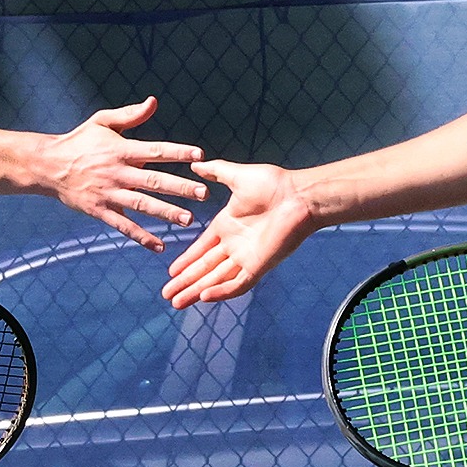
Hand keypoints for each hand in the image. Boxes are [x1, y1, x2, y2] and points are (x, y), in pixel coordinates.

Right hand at [38, 97, 207, 251]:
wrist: (48, 165)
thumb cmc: (79, 140)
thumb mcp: (102, 121)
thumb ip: (130, 115)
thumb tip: (154, 102)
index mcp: (121, 150)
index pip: (155, 150)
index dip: (178, 152)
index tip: (199, 155)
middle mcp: (117, 172)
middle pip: (153, 181)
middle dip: (180, 188)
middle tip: (203, 194)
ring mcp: (109, 194)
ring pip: (142, 205)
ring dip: (166, 213)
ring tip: (188, 220)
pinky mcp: (100, 211)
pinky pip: (123, 226)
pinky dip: (141, 237)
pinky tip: (160, 246)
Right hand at [160, 158, 315, 307]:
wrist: (299, 195)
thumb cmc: (274, 185)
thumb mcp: (237, 176)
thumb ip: (216, 172)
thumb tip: (196, 165)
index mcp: (227, 225)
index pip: (202, 248)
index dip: (186, 260)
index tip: (171, 271)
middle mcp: (234, 244)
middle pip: (205, 268)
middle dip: (185, 281)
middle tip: (166, 294)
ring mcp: (246, 257)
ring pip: (216, 280)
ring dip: (196, 291)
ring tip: (177, 302)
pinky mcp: (259, 265)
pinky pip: (237, 284)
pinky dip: (221, 292)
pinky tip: (204, 297)